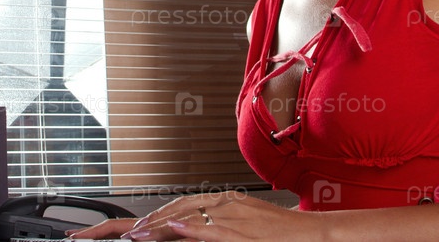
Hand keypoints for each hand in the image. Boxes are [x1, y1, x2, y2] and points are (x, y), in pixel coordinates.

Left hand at [79, 191, 320, 240]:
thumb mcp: (242, 229)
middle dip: (150, 221)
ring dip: (160, 225)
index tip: (135, 228)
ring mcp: (233, 214)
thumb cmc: (280, 234)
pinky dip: (188, 229)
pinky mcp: (241, 228)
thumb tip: (189, 236)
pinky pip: (210, 228)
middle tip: (127, 233)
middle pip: (179, 209)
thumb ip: (215, 231)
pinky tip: (171, 231)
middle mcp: (225, 203)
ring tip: (137, 234)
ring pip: (188, 216)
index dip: (157, 216)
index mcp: (223, 201)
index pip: (182, 206)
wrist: (311, 233)